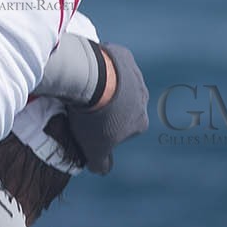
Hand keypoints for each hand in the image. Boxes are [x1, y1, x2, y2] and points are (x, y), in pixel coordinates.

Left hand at [64, 41, 148, 175]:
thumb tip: (101, 171)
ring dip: (104, 83)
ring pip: (118, 81)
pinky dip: (102, 63)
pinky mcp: (124, 55)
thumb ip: (101, 164)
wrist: (90, 79)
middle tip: (83, 102)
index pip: (122, 128)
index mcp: (140, 121)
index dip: (104, 126)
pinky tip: (88, 66)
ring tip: (83, 85)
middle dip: (105, 104)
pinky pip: (112, 59)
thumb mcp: (94, 149)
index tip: (88, 122)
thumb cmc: (93, 117)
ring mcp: (135, 75)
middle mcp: (143, 98)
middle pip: (121, 103)